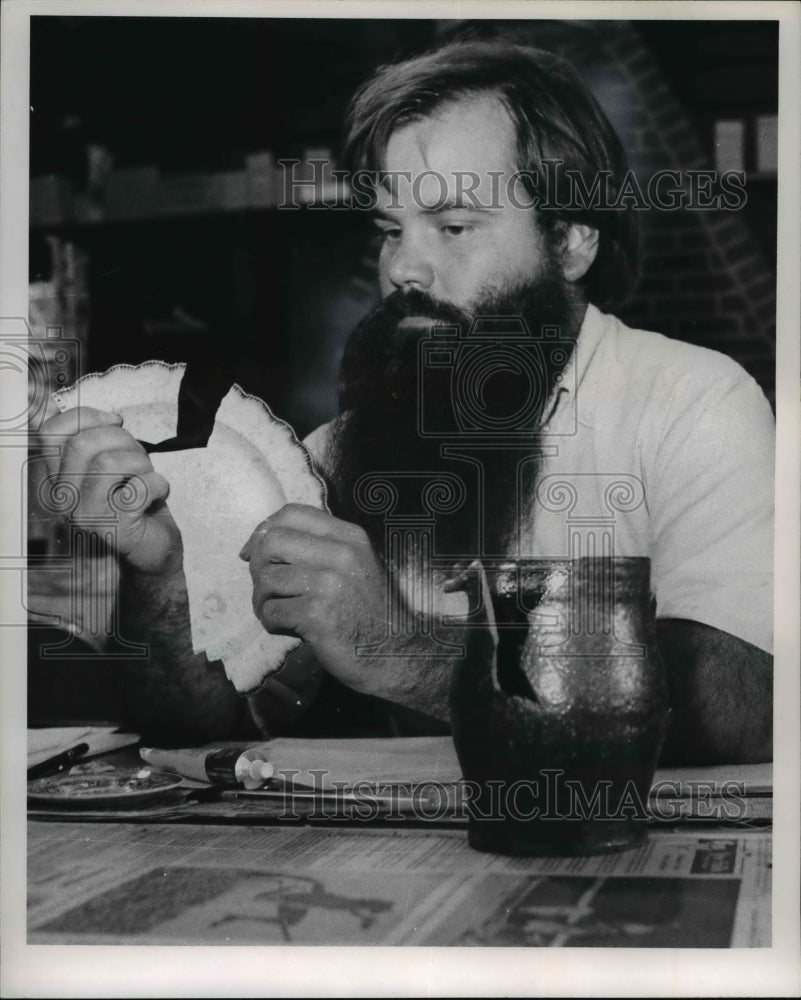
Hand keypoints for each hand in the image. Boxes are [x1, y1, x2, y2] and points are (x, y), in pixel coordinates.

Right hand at [39, 406, 180, 574]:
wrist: (153, 547)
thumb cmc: (134, 499)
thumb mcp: (114, 462)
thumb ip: (103, 439)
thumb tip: (112, 418)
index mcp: (57, 476)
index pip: (50, 433)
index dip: (86, 417)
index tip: (114, 422)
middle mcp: (63, 497)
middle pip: (82, 444)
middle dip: (122, 440)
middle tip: (138, 457)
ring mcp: (85, 514)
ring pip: (109, 462)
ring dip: (141, 462)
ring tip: (147, 475)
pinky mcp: (113, 527)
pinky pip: (139, 487)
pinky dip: (159, 483)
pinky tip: (158, 493)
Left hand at [239, 503, 388, 692]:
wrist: (395, 653)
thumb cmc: (369, 611)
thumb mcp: (355, 565)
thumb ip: (320, 548)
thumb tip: (262, 540)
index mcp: (350, 537)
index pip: (293, 513)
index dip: (264, 530)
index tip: (254, 552)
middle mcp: (341, 554)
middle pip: (271, 541)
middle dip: (257, 566)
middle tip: (266, 587)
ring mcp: (330, 584)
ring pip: (266, 578)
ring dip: (262, 600)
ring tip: (278, 612)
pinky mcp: (318, 615)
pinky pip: (272, 610)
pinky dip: (272, 621)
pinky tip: (287, 628)